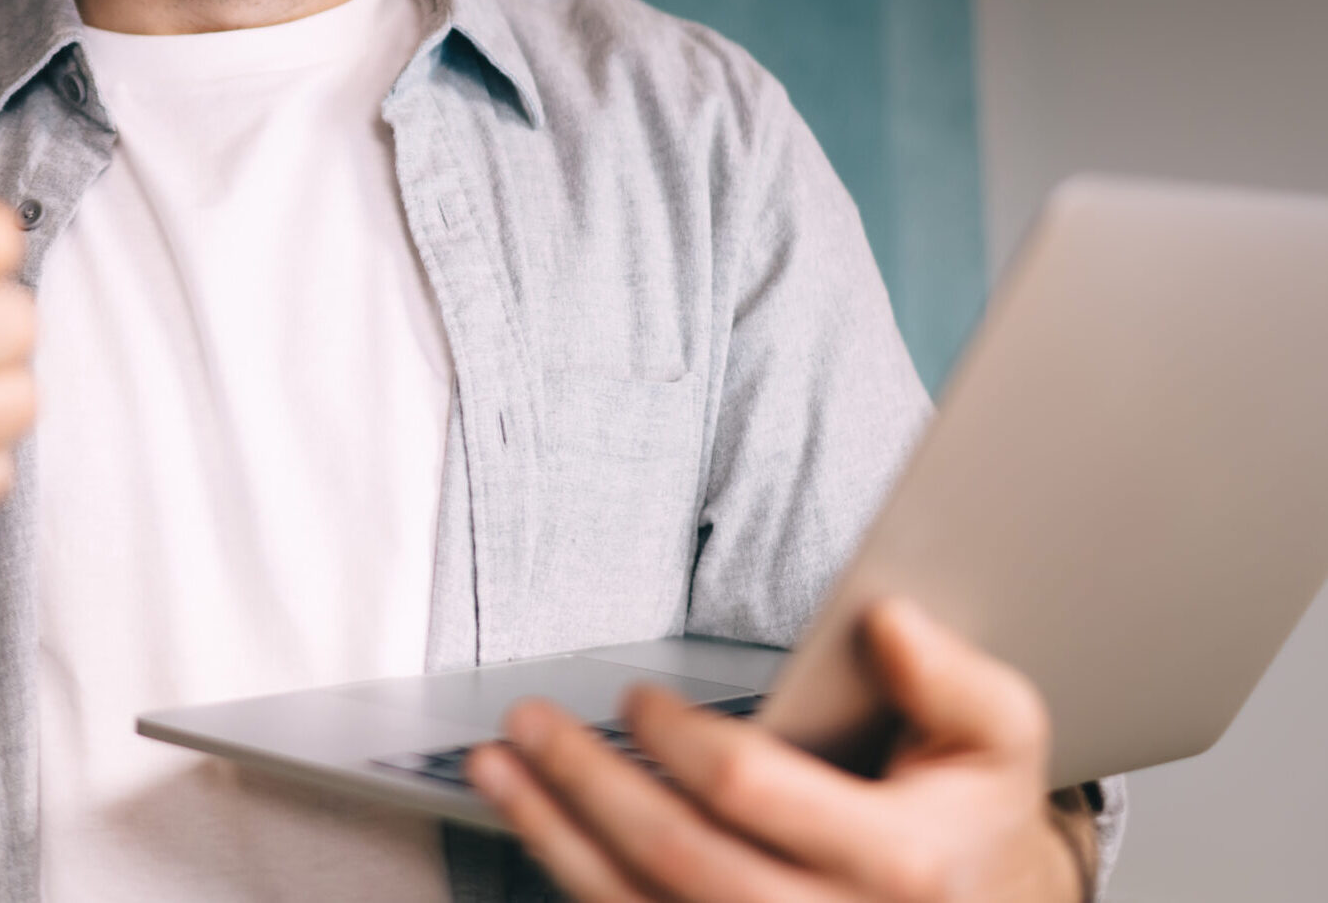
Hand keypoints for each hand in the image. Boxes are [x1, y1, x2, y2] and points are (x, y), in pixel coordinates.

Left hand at [466, 598, 1091, 902]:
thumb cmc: (971, 818)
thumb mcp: (999, 738)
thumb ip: (956, 678)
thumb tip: (888, 623)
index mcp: (905, 864)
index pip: (753, 792)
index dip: (679, 738)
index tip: (636, 697)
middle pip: (682, 860)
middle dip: (590, 785)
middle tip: (529, 723)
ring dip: (555, 838)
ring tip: (499, 772)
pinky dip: (581, 883)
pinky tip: (541, 833)